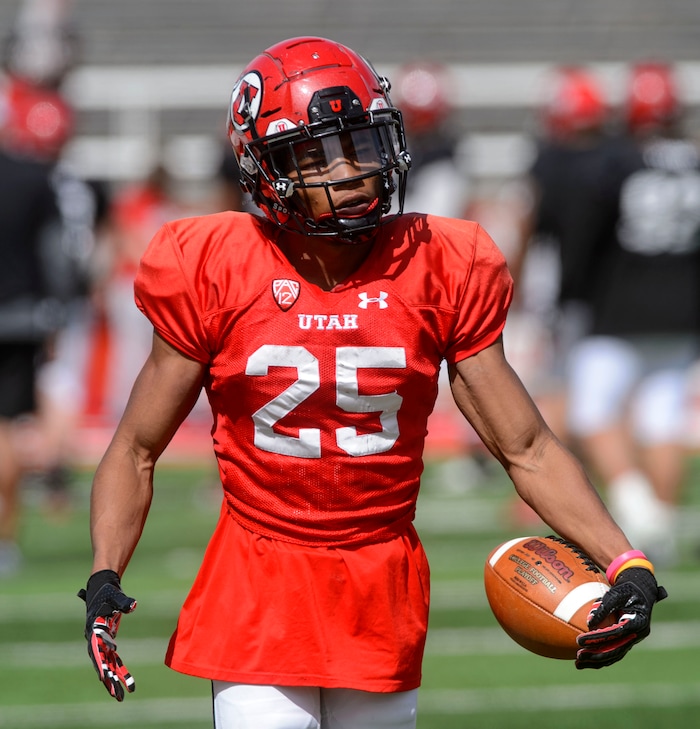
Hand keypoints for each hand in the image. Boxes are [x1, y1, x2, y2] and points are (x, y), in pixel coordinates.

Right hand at [78, 570, 136, 699]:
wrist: (102, 588)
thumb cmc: (108, 591)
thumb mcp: (115, 595)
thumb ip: (124, 601)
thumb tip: (133, 605)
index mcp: (94, 629)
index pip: (97, 649)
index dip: (101, 662)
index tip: (104, 676)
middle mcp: (95, 639)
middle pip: (101, 662)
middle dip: (108, 679)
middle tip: (116, 696)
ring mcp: (101, 642)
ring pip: (107, 664)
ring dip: (114, 679)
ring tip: (121, 696)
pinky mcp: (108, 641)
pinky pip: (113, 658)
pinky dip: (119, 669)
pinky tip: (126, 681)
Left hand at [575, 567, 666, 668]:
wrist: (642, 590)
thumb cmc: (627, 589)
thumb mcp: (616, 593)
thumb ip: (604, 606)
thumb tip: (589, 622)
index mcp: (638, 622)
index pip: (615, 633)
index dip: (598, 638)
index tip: (580, 640)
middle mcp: (637, 634)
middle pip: (616, 650)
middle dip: (596, 656)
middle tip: (578, 657)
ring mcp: (633, 639)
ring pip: (615, 655)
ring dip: (597, 661)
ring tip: (578, 664)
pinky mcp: (627, 641)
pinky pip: (614, 651)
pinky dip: (600, 657)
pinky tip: (585, 659)